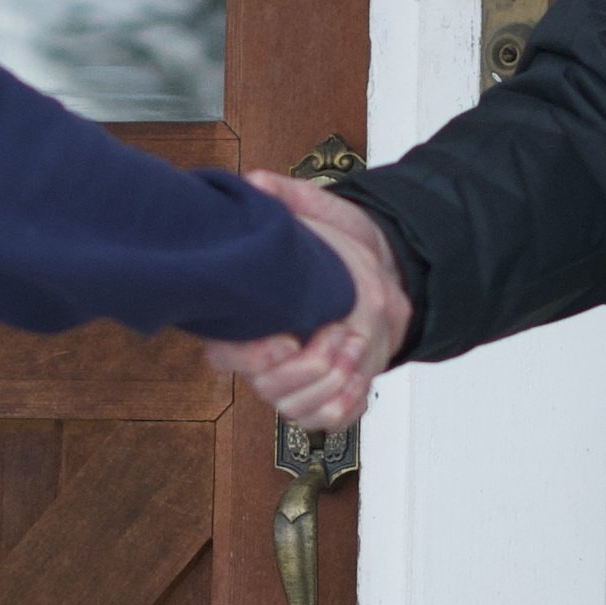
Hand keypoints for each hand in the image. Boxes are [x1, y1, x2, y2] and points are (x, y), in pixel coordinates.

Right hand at [202, 174, 412, 431]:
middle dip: (306, 366)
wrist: (379, 274)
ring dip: (330, 381)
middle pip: (266, 388)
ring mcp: (294, 383)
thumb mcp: (315, 214)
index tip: (287, 337)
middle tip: (335, 333)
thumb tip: (258, 183)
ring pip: (295, 409)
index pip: (226, 353)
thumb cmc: (336, 249)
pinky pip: (329, 421)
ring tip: (352, 345)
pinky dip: (346, 403)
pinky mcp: (326, 399)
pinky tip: (358, 374)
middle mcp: (264, 359)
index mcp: (247, 321)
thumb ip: (285, 199)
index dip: (256, 354)